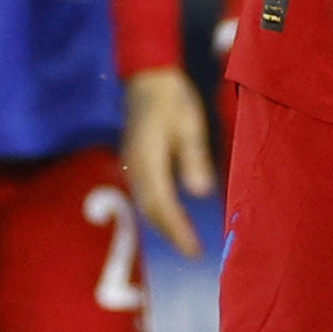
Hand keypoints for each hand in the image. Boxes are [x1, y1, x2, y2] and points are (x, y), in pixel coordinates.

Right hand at [122, 67, 217, 259]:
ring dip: (163, 225)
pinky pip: (144, 195)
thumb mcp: (190, 125)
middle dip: (171, 233)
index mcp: (149, 159)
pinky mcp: (134, 163)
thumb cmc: (173, 99)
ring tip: (184, 242)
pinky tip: (171, 219)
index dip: (178, 230)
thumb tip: (200, 192)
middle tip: (193, 252)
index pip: (163, 204)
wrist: (147, 79)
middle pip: (151, 210)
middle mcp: (135, 167)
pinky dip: (157, 212)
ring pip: (145, 205)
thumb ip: (194, 159)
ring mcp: (132, 165)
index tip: (193, 249)